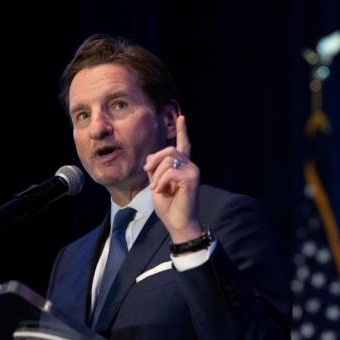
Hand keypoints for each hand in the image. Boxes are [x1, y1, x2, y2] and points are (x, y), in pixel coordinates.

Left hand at [144, 115, 201, 242]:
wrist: (178, 222)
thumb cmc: (169, 206)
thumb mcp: (156, 183)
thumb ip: (155, 169)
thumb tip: (151, 158)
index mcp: (183, 166)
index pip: (183, 144)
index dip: (182, 130)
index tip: (181, 117)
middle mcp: (190, 166)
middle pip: (169, 149)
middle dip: (154, 159)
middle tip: (147, 171)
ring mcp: (193, 171)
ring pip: (168, 160)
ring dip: (157, 174)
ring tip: (157, 188)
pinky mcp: (192, 178)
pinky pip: (170, 171)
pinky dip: (161, 181)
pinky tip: (161, 190)